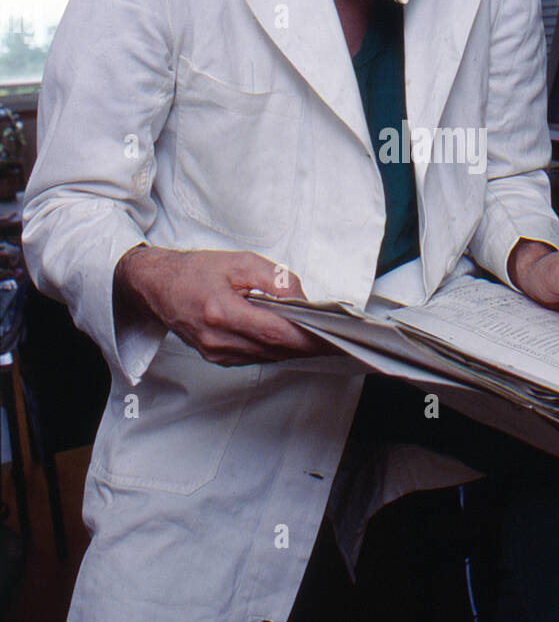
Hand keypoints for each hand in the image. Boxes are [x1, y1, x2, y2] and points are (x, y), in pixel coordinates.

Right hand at [114, 246, 342, 366]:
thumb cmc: (195, 271)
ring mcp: (216, 353)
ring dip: (294, 349)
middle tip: (337, 339)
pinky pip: (256, 357)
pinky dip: (276, 349)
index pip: (275, 333)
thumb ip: (274, 279)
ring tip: (320, 338)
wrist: (157, 287)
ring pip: (268, 357)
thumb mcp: (239, 262)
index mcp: (221, 312)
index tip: (332, 337)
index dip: (307, 338)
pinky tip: (290, 339)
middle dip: (309, 346)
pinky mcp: (217, 358)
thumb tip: (302, 299)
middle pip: (275, 349)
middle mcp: (218, 339)